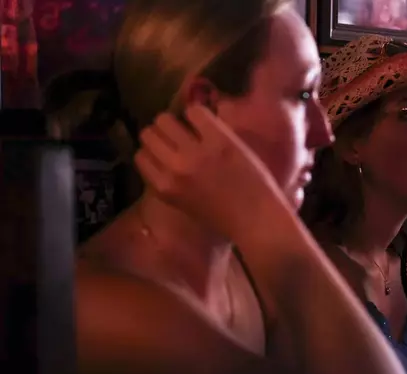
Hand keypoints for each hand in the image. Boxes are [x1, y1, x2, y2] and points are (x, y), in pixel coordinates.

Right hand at [134, 104, 288, 239]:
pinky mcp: (219, 139)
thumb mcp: (185, 205)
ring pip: (165, 119)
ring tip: (190, 127)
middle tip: (177, 135)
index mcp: (164, 187)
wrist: (257, 219)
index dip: (153, 150)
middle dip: (161, 133)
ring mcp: (196, 152)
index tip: (165, 149)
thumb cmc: (224, 217)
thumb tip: (161, 156)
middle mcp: (174, 168)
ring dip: (176, 121)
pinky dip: (198, 114)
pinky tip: (208, 125)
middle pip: (149, 134)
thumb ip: (170, 182)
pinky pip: (195, 112)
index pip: (141, 156)